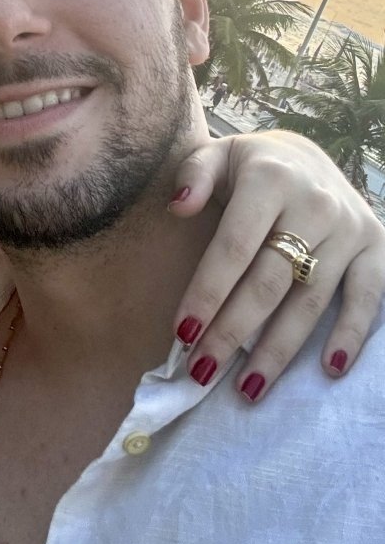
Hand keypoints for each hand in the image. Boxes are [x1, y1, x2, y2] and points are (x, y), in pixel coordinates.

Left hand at [169, 131, 384, 401]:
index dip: (208, 291)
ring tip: (248, 387)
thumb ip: (192, 175)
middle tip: (204, 370)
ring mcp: (349, 227)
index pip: (234, 246)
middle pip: (269, 281)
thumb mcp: (216, 156)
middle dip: (233, 330)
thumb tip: (178, 207)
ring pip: (311, 299)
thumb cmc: (249, 167)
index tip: (182, 332)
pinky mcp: (377, 245)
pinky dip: (352, 334)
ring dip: (279, 348)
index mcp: (270, 179)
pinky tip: (329, 369)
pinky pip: (369, 296)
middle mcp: (314, 203)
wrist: (305, 156)